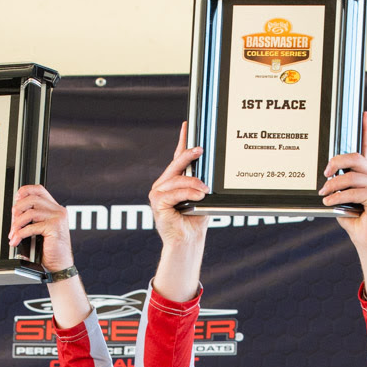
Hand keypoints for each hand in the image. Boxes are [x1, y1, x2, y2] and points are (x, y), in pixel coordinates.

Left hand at [9, 185, 73, 271]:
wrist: (59, 266)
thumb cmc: (50, 250)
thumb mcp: (40, 230)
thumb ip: (33, 218)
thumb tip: (15, 211)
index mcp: (55, 209)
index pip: (39, 190)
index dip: (25, 190)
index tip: (16, 198)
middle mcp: (58, 211)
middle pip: (32, 199)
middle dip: (17, 210)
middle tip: (12, 223)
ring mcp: (58, 218)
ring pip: (30, 212)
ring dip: (17, 224)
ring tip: (13, 234)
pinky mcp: (55, 227)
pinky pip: (31, 227)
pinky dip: (20, 234)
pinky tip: (16, 240)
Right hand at [149, 123, 209, 247]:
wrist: (188, 241)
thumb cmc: (195, 221)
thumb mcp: (201, 197)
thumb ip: (201, 183)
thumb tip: (209, 170)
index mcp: (173, 182)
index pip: (177, 158)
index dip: (182, 141)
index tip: (188, 125)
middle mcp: (162, 186)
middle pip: (175, 165)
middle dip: (188, 155)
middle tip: (201, 149)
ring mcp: (158, 194)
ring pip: (177, 180)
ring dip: (194, 183)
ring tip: (206, 190)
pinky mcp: (157, 204)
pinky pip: (175, 193)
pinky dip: (189, 194)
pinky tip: (199, 197)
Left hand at [321, 113, 366, 298]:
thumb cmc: (355, 219)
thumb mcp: (344, 198)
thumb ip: (339, 184)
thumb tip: (325, 176)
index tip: (364, 114)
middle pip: (356, 157)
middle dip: (336, 162)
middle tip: (325, 172)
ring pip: (352, 175)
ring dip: (333, 185)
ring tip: (324, 193)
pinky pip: (353, 192)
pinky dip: (337, 197)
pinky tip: (329, 202)